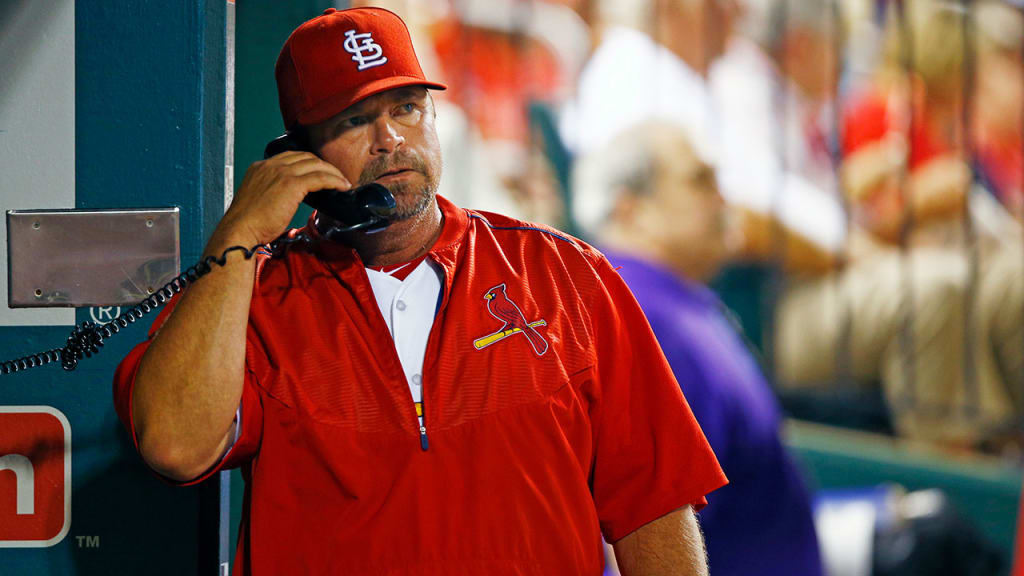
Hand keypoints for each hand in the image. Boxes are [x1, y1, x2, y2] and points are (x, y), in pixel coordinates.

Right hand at [211, 151, 350, 248]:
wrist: (240, 230)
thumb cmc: (249, 222)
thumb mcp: (258, 198)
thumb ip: (273, 191)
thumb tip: (289, 197)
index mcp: (261, 167)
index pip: (292, 157)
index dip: (310, 162)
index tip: (321, 171)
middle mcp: (271, 165)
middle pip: (306, 157)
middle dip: (324, 165)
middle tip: (336, 176)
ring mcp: (281, 173)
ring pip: (316, 165)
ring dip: (333, 172)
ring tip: (343, 182)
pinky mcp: (291, 184)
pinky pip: (320, 177)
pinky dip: (334, 180)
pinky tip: (342, 186)